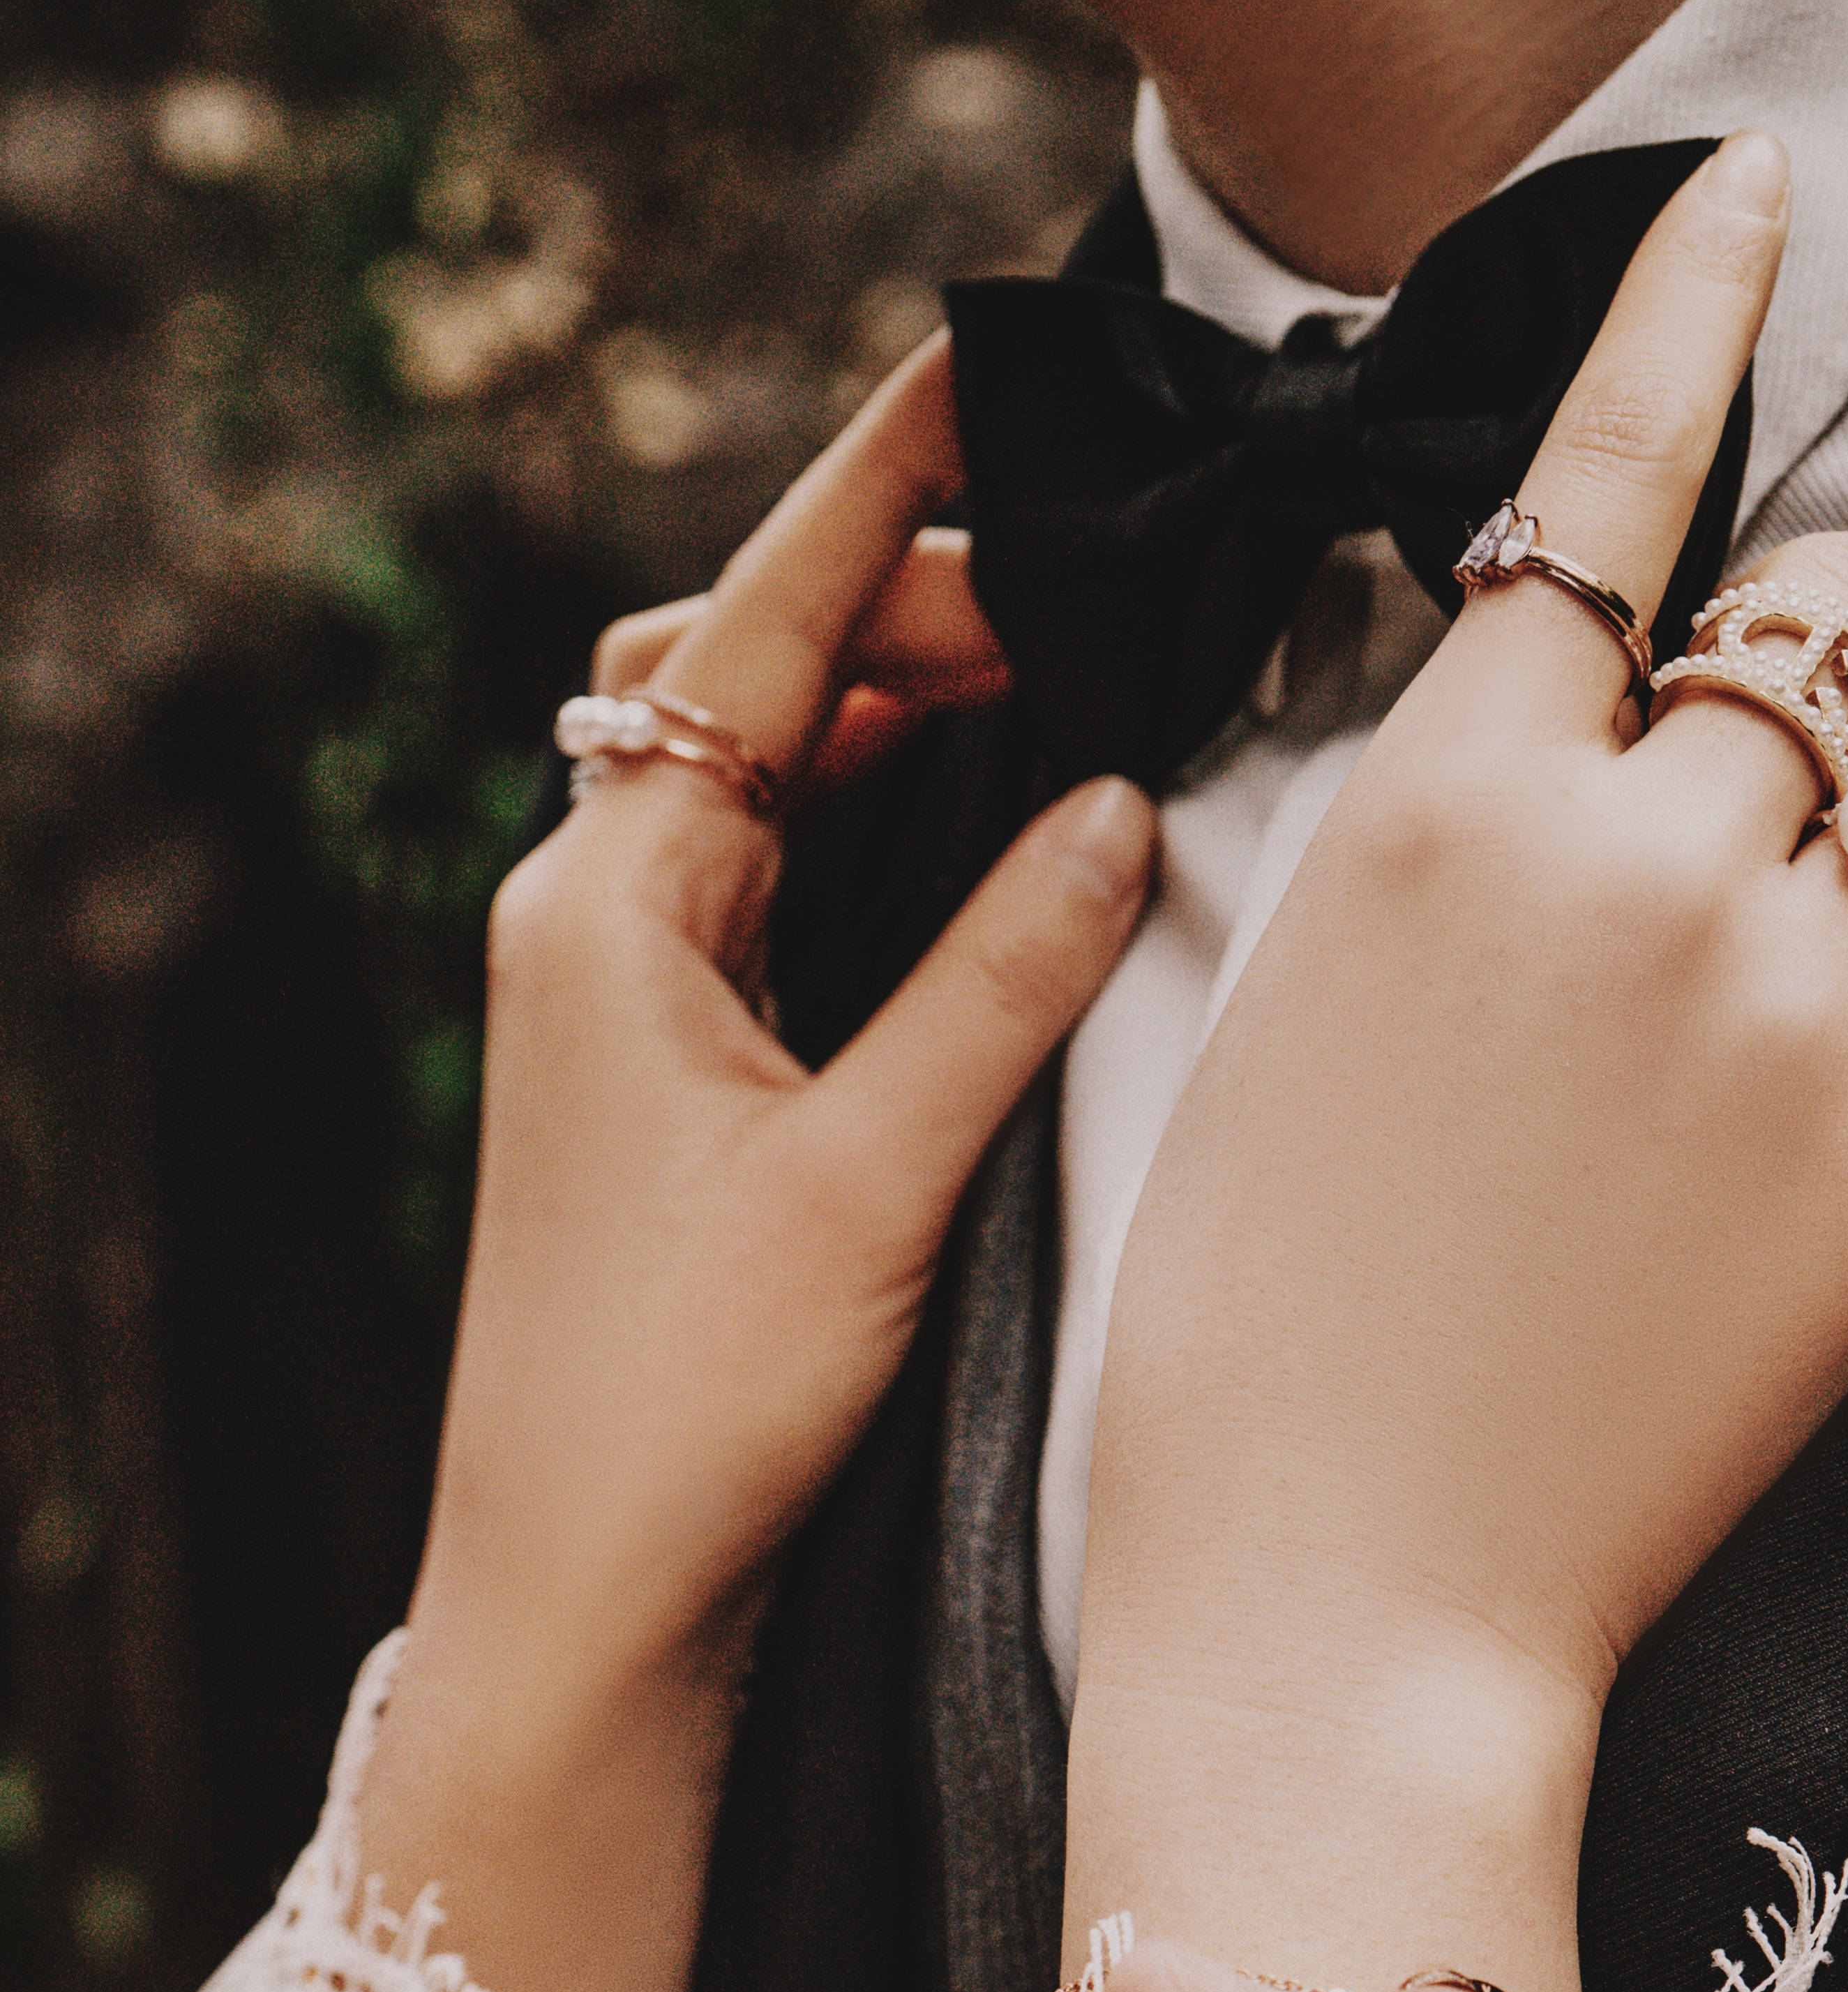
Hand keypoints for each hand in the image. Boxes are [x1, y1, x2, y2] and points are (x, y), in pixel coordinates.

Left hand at [364, 333, 1149, 1991]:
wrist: (587, 1608)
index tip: (984, 383)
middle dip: (908, 605)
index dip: (874, 498)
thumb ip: (1001, 975)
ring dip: (902, 717)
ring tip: (1069, 680)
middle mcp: (598, 921)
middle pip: (749, 680)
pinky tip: (999, 840)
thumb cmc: (695, 1407)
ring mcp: (629, 1000)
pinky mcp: (674, 1080)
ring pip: (769, 781)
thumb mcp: (873, 1174)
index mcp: (613, 903)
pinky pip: (782, 886)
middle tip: (1090, 587)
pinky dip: (886, 831)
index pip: (753, 633)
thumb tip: (1116, 808)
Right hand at [1063, 137, 1847, 1991]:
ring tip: (1835, 937)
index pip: (1607, 477)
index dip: (1692, 307)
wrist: (1348, 1593)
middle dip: (1822, 671)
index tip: (1759, 195)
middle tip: (1764, 800)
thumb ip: (1468, 821)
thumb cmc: (1274, 1316)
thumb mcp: (1302, 999)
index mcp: (1445, 808)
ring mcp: (1795, 1008)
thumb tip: (1632, 709)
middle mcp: (1638, 863)